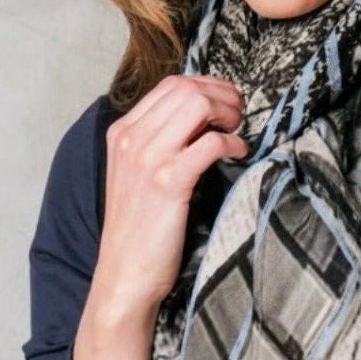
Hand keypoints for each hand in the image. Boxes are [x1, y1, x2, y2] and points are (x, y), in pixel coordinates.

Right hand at [95, 72, 249, 317]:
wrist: (124, 274)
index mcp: (121, 133)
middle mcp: (130, 140)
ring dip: (228, 113)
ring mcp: (147, 159)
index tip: (227, 100)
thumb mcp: (137, 175)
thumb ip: (158, 143)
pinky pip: (209, 143)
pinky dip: (232, 142)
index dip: (207, 85)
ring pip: (197, 105)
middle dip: (223, 94)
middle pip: (186, 88)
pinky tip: (238, 153)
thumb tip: (201, 119)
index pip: (170, 85)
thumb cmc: (138, 229)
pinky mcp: (168, 182)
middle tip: (239, 115)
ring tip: (238, 130)